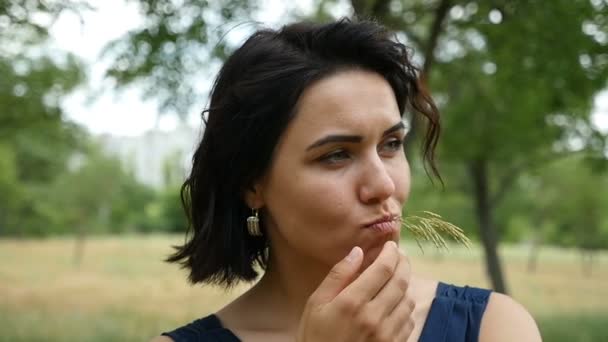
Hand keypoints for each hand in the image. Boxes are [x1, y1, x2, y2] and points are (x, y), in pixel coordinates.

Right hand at [296, 241, 414, 341]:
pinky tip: (397, 302)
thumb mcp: (316, 304)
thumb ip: (337, 276)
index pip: (382, 269)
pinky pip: (409, 321)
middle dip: (403, 264)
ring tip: (398, 277)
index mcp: (352, 302)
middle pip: (400, 282)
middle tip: (400, 255)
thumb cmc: (315, 335)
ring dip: (406, 284)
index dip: (390, 253)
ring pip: (408, 300)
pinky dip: (406, 307)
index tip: (391, 245)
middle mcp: (374, 317)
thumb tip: (357, 252)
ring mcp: (387, 334)